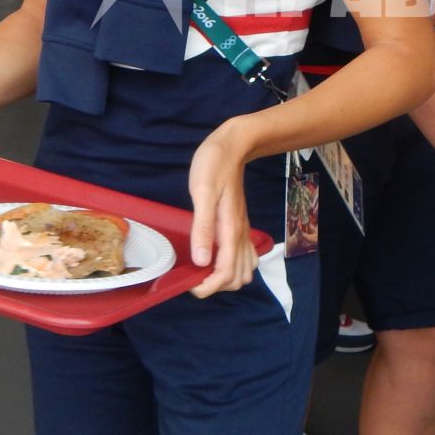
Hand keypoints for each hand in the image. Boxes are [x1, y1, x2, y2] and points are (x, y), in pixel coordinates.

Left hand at [186, 125, 258, 296]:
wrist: (232, 147)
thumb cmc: (214, 166)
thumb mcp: (202, 193)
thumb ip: (202, 227)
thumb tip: (200, 261)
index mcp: (230, 231)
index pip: (226, 274)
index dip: (208, 287)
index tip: (189, 283)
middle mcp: (240, 235)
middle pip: (237, 278)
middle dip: (216, 285)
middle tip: (194, 276)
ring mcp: (242, 231)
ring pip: (244, 271)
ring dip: (225, 278)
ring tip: (203, 269)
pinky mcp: (240, 226)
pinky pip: (245, 257)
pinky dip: (233, 266)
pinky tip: (215, 257)